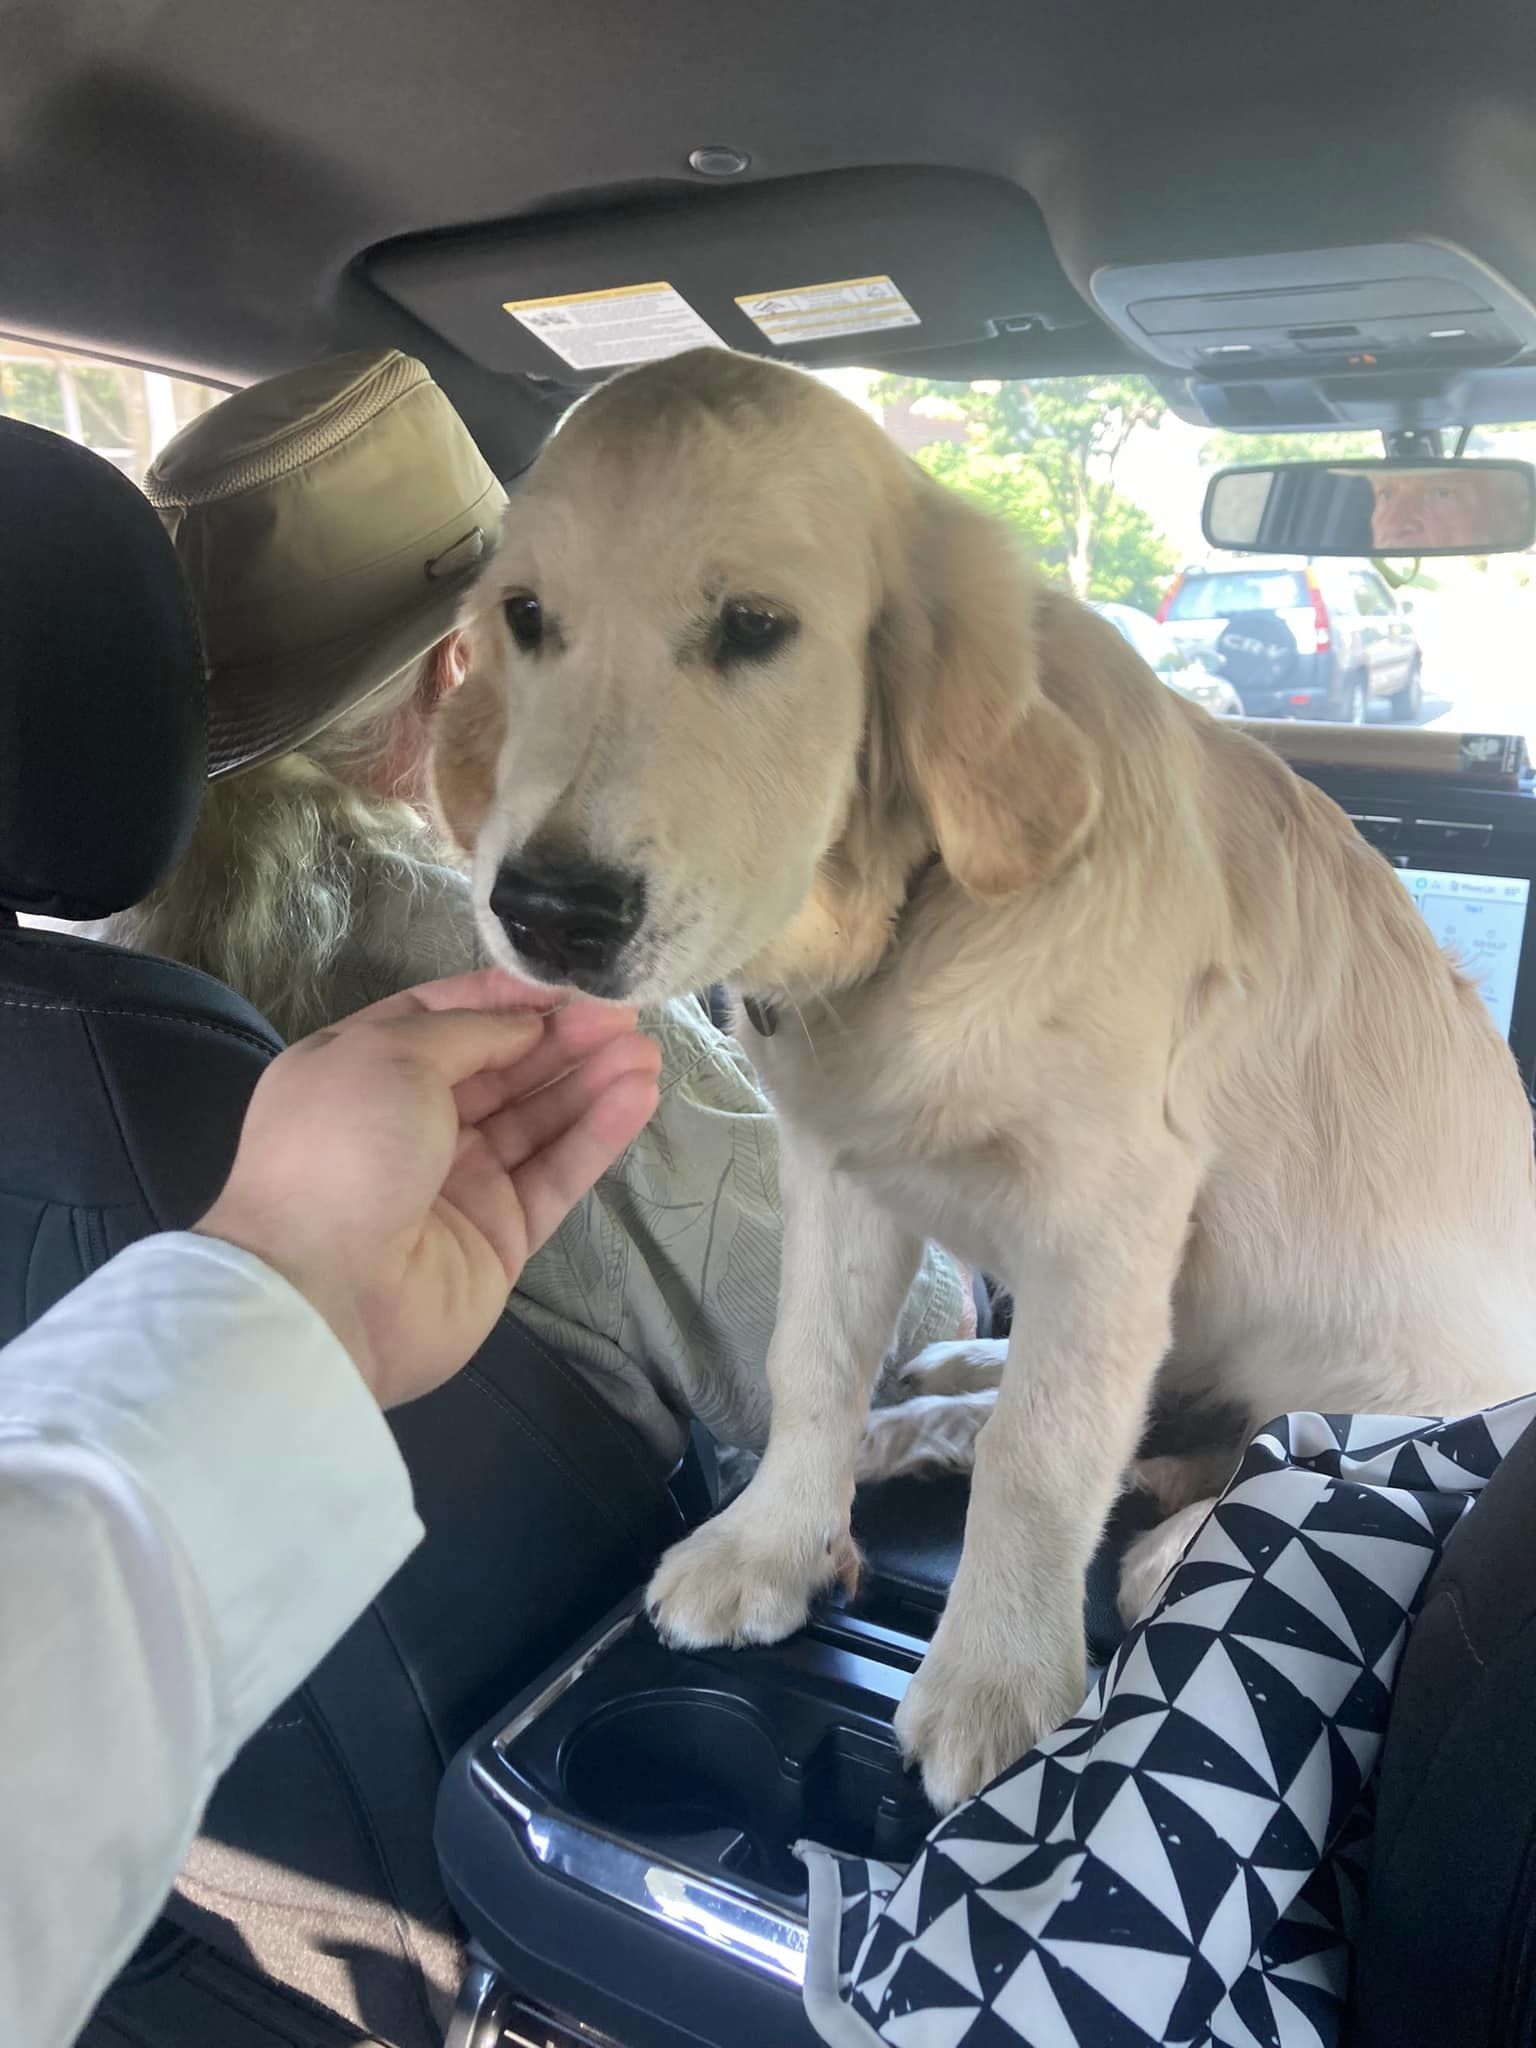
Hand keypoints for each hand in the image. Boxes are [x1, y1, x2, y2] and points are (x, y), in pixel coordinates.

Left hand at [197, 968, 659, 1405]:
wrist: (326, 1292)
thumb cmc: (343, 1149)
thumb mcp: (390, 1054)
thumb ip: (468, 1030)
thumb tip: (526, 1024)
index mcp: (365, 1071)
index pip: (447, 1018)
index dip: (508, 997)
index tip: (569, 982)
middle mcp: (411, 1123)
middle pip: (502, 1067)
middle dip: (562, 1037)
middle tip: (625, 1015)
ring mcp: (458, 1181)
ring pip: (537, 1118)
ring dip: (591, 1080)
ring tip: (646, 1051)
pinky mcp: (501, 1234)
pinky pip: (555, 1173)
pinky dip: (596, 1135)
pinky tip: (637, 1097)